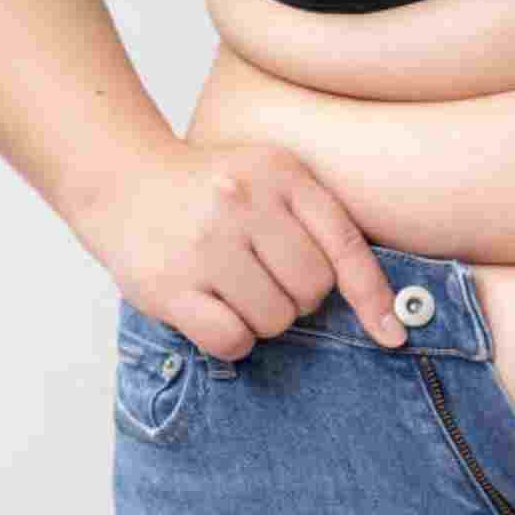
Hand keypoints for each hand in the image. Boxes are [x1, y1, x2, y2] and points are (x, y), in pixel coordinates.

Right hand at [74, 142, 406, 359]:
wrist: (122, 178)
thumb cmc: (216, 192)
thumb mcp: (275, 180)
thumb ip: (323, 226)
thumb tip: (384, 311)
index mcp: (282, 175)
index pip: (346, 247)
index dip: (374, 297)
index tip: (392, 334)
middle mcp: (243, 203)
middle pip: (312, 291)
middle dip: (299, 298)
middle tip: (266, 277)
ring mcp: (204, 244)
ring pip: (275, 319)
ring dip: (264, 319)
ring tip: (235, 288)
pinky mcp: (167, 284)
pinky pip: (232, 340)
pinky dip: (234, 339)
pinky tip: (216, 312)